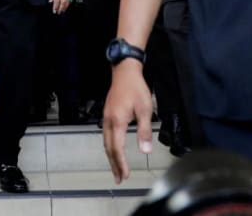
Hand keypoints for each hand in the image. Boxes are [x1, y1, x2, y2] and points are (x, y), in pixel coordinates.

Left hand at [48, 0, 72, 13]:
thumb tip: (50, 0)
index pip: (56, 1)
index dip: (55, 7)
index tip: (54, 11)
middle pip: (63, 2)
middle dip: (61, 8)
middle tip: (59, 12)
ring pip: (68, 0)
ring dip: (65, 6)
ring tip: (63, 10)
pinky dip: (70, 1)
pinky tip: (68, 4)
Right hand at [102, 60, 153, 183]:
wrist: (124, 71)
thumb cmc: (136, 88)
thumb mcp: (145, 109)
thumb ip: (144, 131)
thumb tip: (145, 150)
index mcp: (117, 122)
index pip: (117, 148)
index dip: (121, 163)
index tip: (125, 175)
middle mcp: (108, 121)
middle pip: (109, 148)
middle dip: (114, 164)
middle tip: (119, 179)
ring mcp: (106, 117)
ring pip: (106, 142)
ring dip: (111, 157)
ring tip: (116, 169)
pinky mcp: (107, 113)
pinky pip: (106, 135)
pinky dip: (109, 147)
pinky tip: (113, 150)